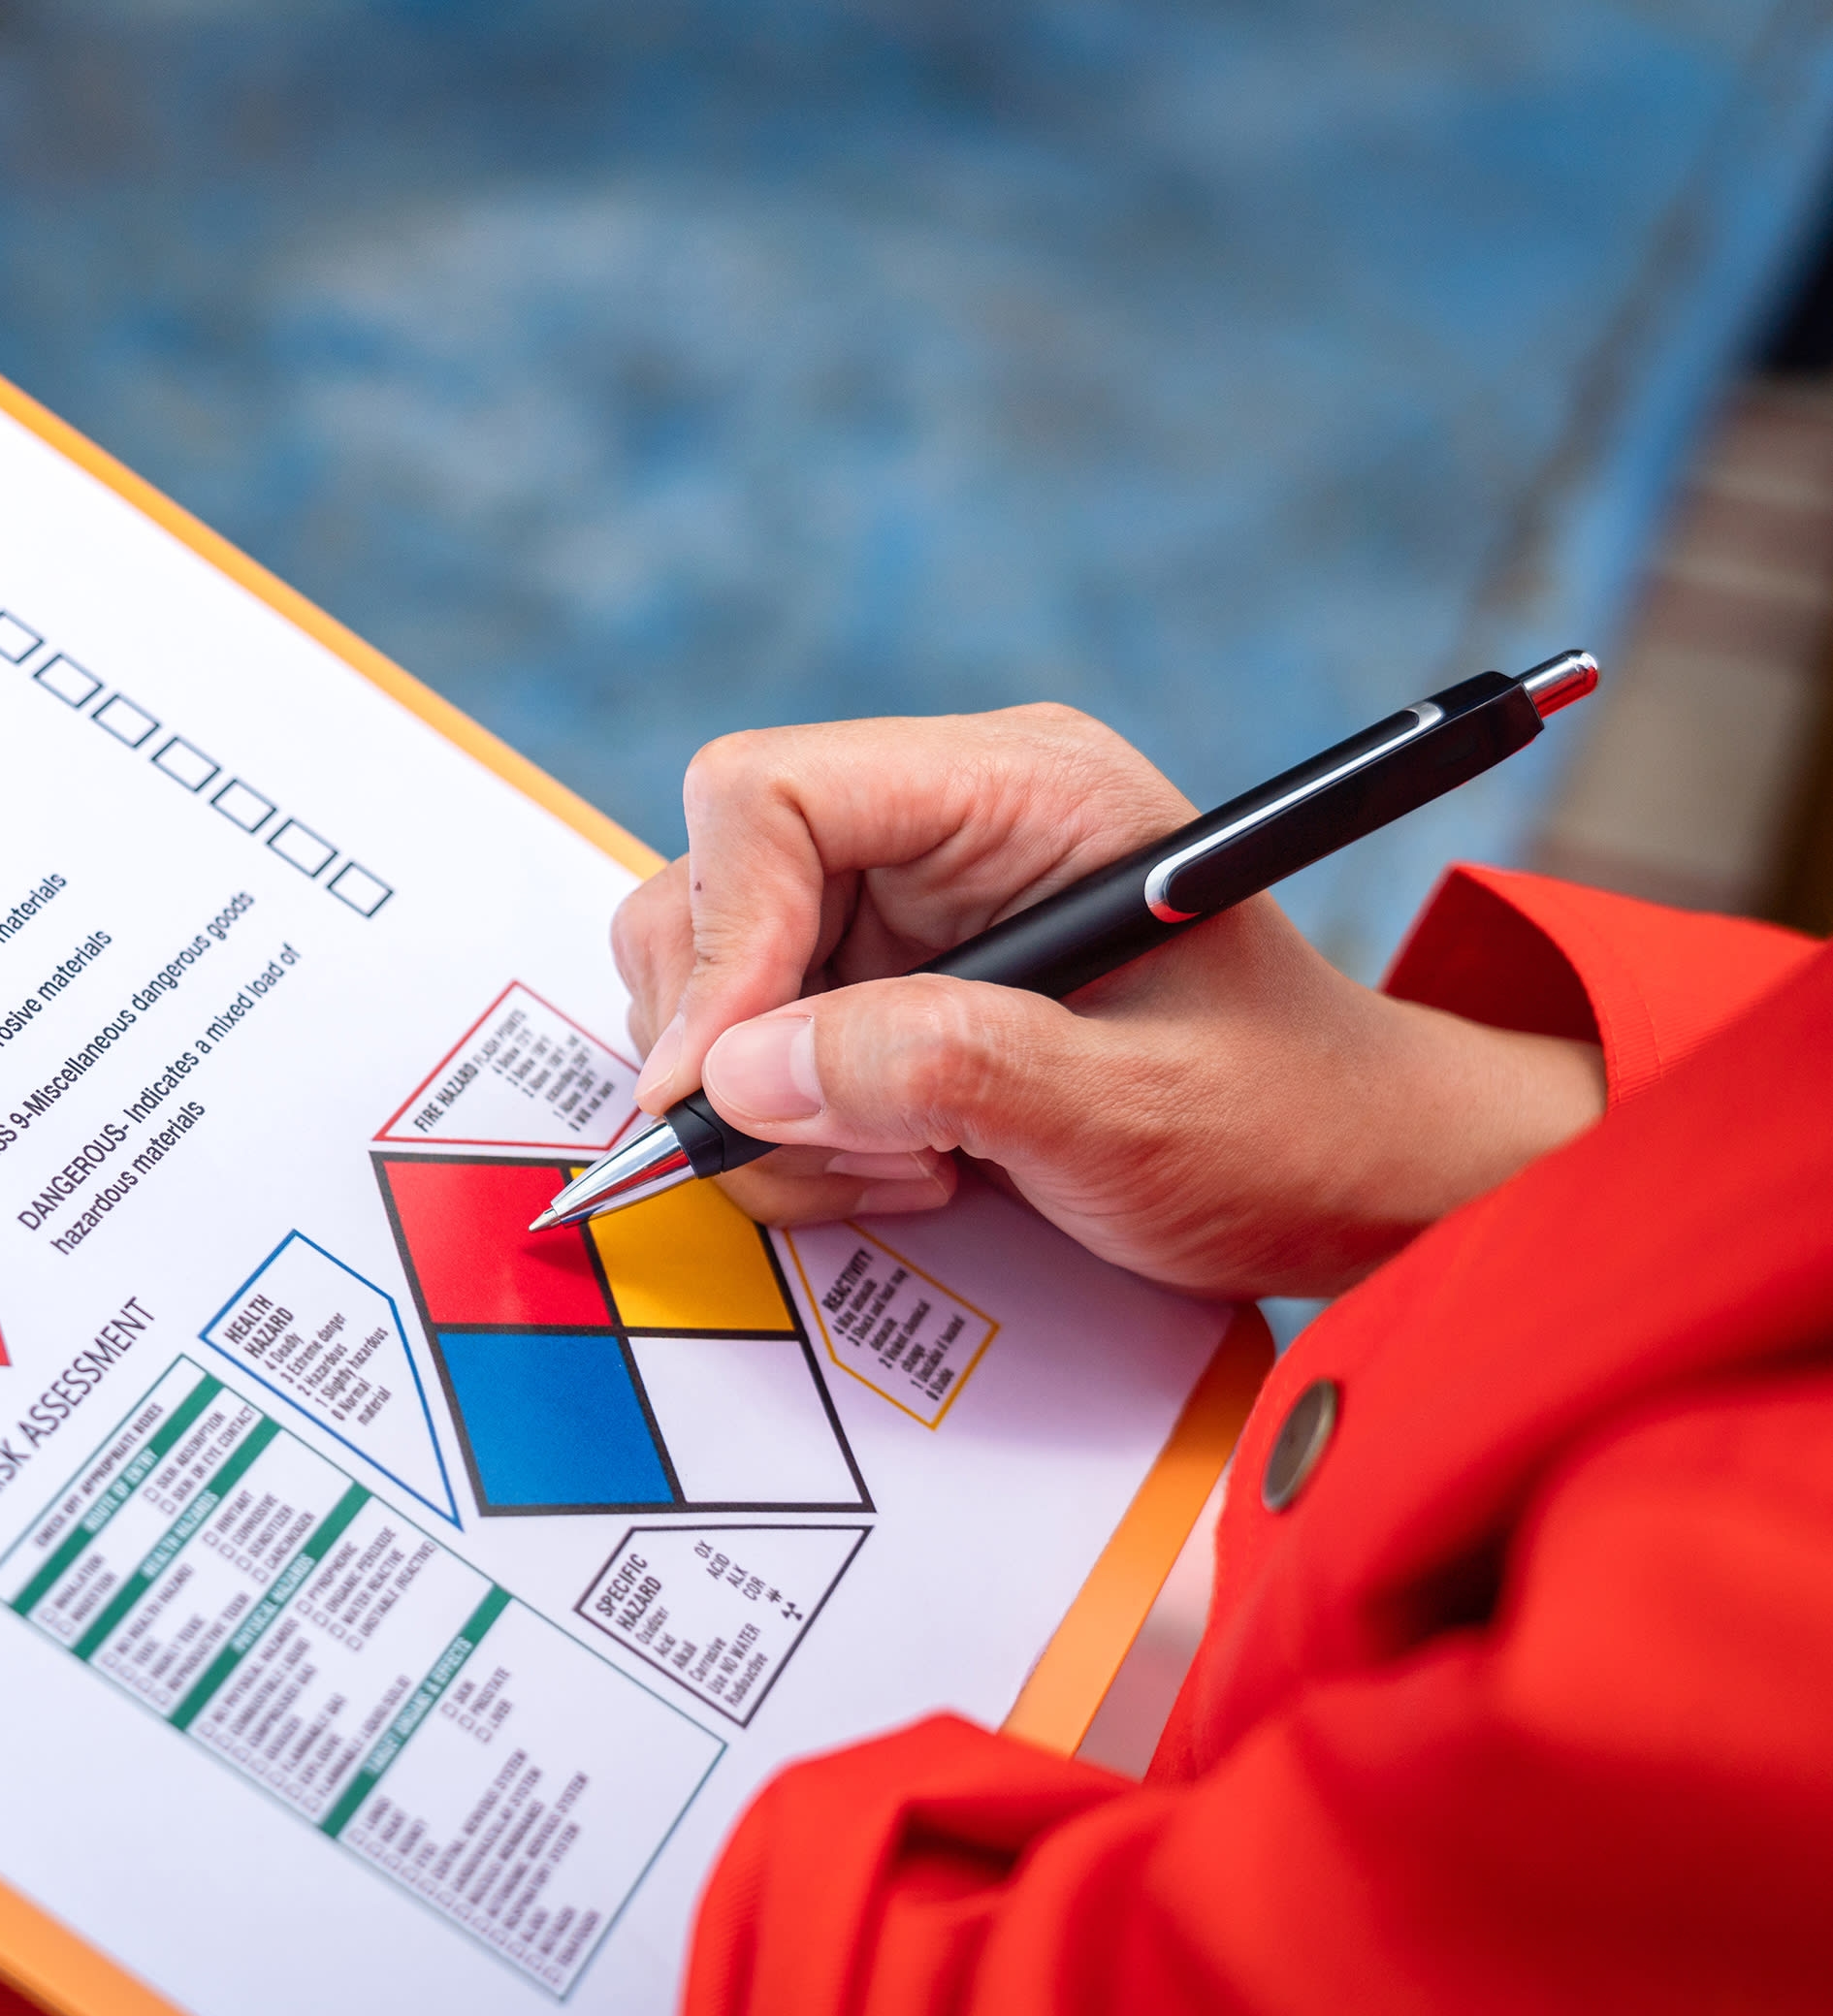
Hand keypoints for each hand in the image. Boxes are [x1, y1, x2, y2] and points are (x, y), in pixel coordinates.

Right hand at [613, 703, 1603, 1297]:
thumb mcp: (1129, 1111)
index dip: (720, 937)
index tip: (719, 1086)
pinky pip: (748, 1048)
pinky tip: (898, 1168)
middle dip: (734, 1040)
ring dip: (762, 1106)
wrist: (1355, 1183)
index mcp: (1016, 790)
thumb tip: (737, 1072)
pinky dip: (785, 1133)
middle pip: (707, 884)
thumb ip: (939, 1070)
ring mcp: (897, 909)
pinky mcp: (876, 989)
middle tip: (835, 1150)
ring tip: (899, 1169)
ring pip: (704, 978)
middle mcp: (936, 824)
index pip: (771, 796)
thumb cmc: (1284, 1128)